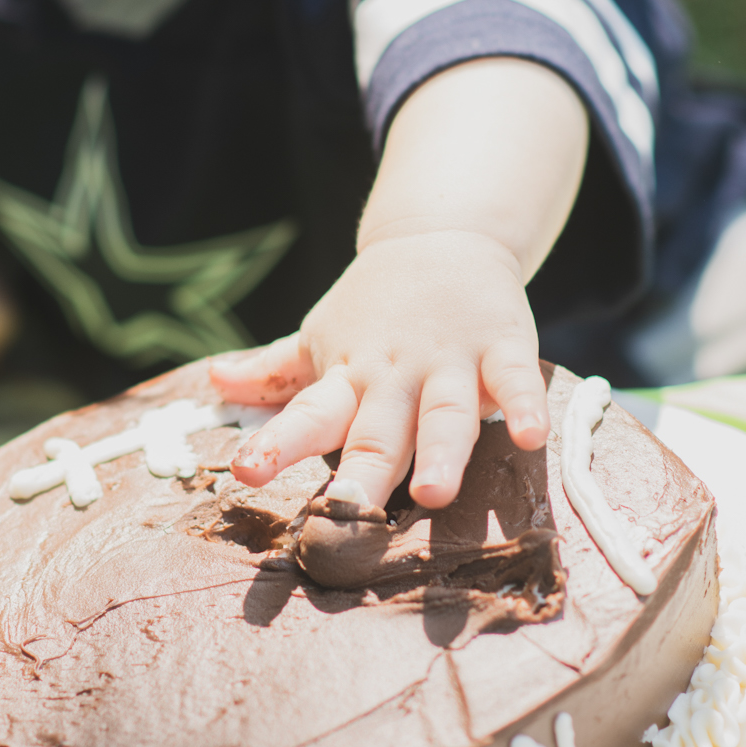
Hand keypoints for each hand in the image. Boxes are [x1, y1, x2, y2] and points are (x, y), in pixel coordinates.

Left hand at [210, 228, 545, 510]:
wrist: (443, 233)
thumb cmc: (377, 305)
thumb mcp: (321, 335)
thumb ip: (274, 370)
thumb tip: (214, 382)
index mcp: (347, 376)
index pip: (307, 413)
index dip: (278, 443)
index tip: (247, 470)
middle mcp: (394, 374)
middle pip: (377, 431)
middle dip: (363, 472)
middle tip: (349, 512)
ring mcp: (449, 360)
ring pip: (443, 413)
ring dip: (439, 451)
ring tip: (434, 492)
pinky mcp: (501, 346)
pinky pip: (514, 380)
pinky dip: (524, 405)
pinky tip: (531, 436)